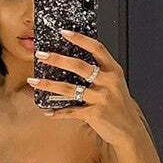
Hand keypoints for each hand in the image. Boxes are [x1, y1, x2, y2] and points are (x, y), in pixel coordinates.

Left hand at [28, 29, 142, 147]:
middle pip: (79, 66)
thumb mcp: (115, 85)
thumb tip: (73, 64)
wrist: (129, 130)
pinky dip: (58, 113)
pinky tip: (47, 112)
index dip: (80, 39)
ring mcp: (101, 98)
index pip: (97, 48)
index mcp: (114, 71)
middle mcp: (108, 82)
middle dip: (57, 59)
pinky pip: (71, 111)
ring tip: (33, 81)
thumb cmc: (119, 106)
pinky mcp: (95, 114)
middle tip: (41, 55)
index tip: (64, 32)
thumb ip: (100, 74)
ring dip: (49, 85)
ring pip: (69, 89)